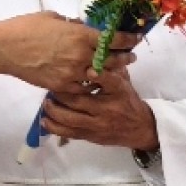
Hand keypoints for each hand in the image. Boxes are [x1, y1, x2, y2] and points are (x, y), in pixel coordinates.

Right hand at [0, 13, 135, 96]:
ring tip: (116, 71)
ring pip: (100, 77)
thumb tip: (84, 28)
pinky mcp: (61, 86)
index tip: (134, 39)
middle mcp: (80, 55)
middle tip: (131, 57)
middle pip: (112, 60)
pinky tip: (93, 82)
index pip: (112, 39)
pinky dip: (90, 85)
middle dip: (124, 58)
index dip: (127, 40)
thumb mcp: (54, 18)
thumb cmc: (27, 27)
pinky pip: (82, 88)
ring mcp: (71, 73)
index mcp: (80, 35)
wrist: (5, 48)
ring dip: (110, 73)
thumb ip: (73, 25)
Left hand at [38, 65, 159, 151]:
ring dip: (54, 110)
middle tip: (50, 84)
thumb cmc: (129, 101)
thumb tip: (98, 49)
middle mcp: (107, 109)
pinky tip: (45, 120)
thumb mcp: (124, 83)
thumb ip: (111, 69)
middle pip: (80, 101)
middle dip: (62, 93)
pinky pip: (69, 133)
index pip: (109, 81)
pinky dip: (54, 127)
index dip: (99, 74)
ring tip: (46, 102)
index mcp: (118, 92)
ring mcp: (97, 124)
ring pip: (71, 118)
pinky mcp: (91, 136)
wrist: (140, 129)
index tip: (87, 68)